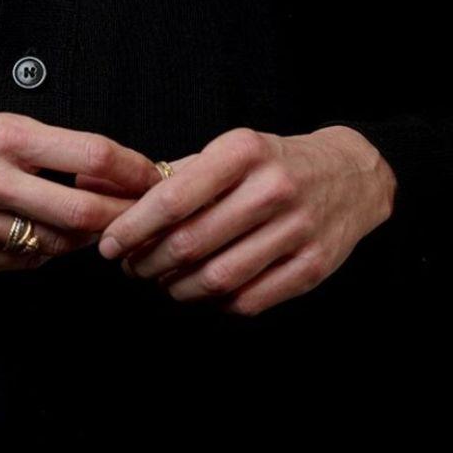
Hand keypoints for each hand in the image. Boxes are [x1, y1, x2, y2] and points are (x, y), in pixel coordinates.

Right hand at [0, 110, 163, 274]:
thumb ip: (44, 146)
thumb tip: (102, 172)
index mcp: (3, 135)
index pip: (90, 155)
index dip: (132, 169)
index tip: (153, 176)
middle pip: (81, 210)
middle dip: (122, 217)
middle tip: (143, 216)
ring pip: (56, 244)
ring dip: (84, 238)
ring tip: (93, 224)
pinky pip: (23, 262)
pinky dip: (44, 251)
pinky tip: (45, 236)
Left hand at [78, 125, 396, 317]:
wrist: (352, 175)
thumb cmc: (274, 162)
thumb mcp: (229, 150)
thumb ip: (172, 173)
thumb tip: (101, 186)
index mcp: (243, 152)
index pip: (172, 197)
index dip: (132, 227)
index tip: (109, 244)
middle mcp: (272, 189)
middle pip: (190, 244)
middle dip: (148, 263)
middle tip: (132, 267)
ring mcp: (296, 231)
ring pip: (216, 278)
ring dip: (177, 289)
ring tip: (162, 282)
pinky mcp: (313, 267)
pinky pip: (249, 300)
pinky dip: (216, 303)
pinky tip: (204, 291)